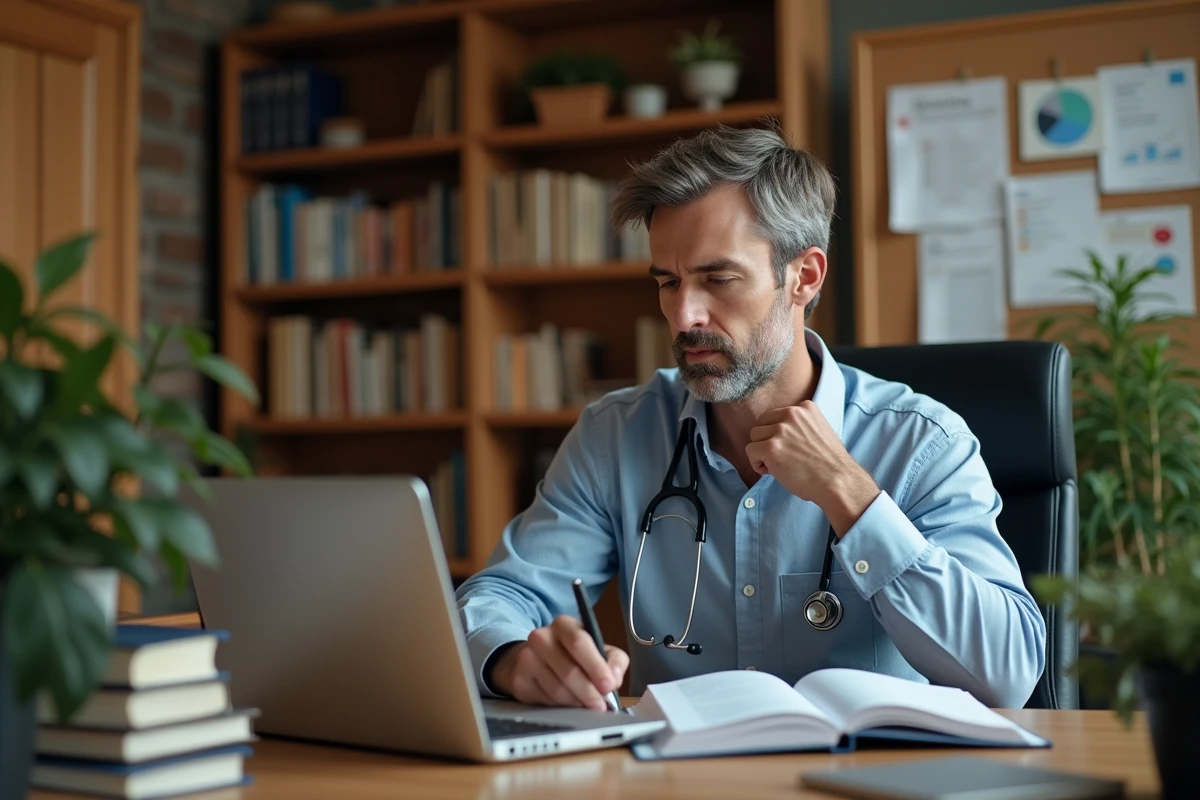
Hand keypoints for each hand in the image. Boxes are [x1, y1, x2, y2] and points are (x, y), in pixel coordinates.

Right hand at [490, 615, 628, 710]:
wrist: (534, 659)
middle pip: (568, 670)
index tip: (608, 685)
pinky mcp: (519, 680)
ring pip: (557, 689)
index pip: (579, 642)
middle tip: (600, 705)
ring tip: (587, 706)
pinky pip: (545, 700)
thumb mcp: (597, 649)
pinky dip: (561, 706)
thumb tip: (615, 677)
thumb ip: (614, 660)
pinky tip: (568, 703)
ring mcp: (527, 658)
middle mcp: (541, 637)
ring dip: (576, 702)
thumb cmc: (571, 655)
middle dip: (588, 692)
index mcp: (564, 624)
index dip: (596, 667)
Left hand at [746, 402, 879, 535]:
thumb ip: (799, 426)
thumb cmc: (830, 463)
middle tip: (782, 457)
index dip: (777, 434)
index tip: (788, 448)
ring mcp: (780, 430)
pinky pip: (750, 452)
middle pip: (761, 424)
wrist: (837, 480)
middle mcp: (791, 414)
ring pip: (754, 438)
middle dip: (767, 441)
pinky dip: (757, 464)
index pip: (775, 416)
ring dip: (762, 453)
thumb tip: (777, 433)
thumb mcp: (819, 430)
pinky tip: (773, 471)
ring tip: (779, 465)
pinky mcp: (770, 447)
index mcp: (804, 407)